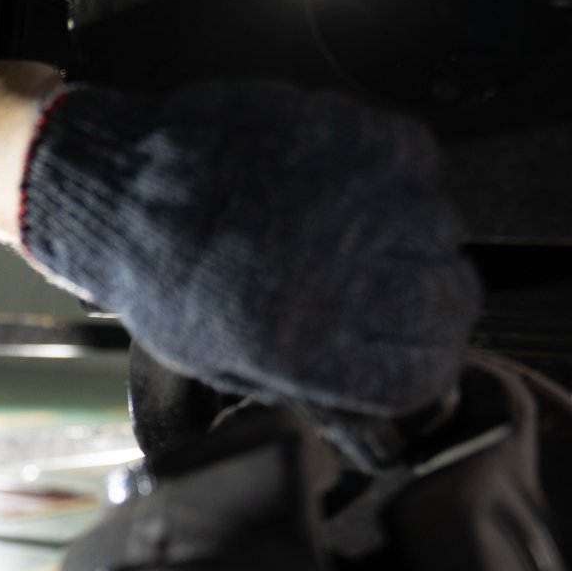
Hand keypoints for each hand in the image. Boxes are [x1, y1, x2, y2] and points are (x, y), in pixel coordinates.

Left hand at [18, 80, 480, 416]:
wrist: (120, 189)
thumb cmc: (165, 279)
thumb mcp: (227, 362)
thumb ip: (315, 390)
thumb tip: (382, 437)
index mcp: (302, 345)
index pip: (422, 372)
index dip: (430, 365)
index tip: (421, 350)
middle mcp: (336, 273)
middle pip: (451, 299)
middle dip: (438, 301)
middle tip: (405, 289)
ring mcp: (348, 197)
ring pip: (443, 227)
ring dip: (418, 235)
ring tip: (367, 233)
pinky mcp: (346, 133)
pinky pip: (418, 158)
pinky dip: (402, 172)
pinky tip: (357, 187)